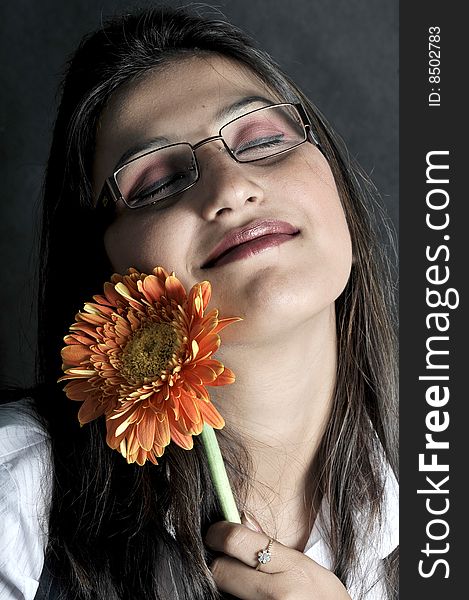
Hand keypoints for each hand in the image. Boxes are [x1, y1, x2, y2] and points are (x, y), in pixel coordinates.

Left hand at [205, 520, 351, 599]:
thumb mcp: (306, 567)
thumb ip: (273, 547)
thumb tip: (241, 519)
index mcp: (293, 567)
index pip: (237, 540)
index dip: (218, 534)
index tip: (215, 533)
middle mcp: (279, 592)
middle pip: (221, 570)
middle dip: (220, 565)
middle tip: (226, 564)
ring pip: (224, 594)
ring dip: (228, 590)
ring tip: (247, 589)